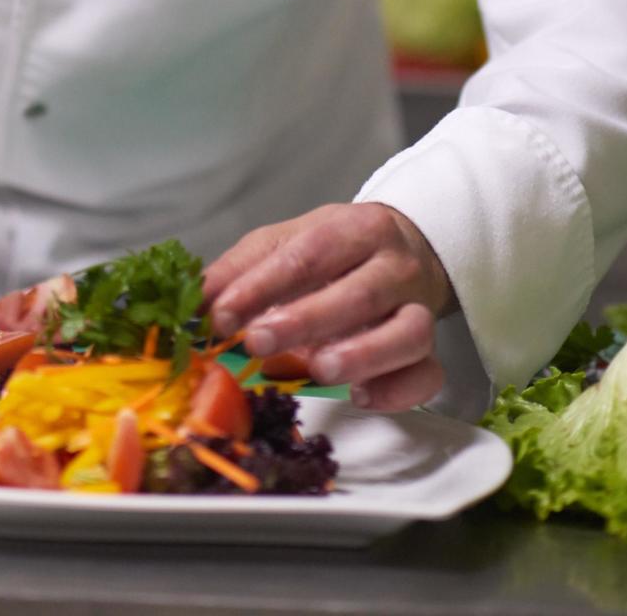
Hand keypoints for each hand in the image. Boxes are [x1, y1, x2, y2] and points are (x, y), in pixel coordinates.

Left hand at [203, 202, 454, 412]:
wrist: (404, 251)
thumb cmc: (334, 252)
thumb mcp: (287, 242)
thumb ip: (243, 268)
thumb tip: (195, 302)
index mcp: (355, 229)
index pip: (310, 252)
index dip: (264, 284)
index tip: (222, 315)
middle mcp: (394, 266)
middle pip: (359, 293)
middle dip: (306, 321)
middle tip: (257, 344)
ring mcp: (418, 309)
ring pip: (408, 333)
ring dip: (362, 355)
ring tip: (318, 371)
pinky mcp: (431, 352)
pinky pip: (428, 375)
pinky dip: (398, 390)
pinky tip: (361, 397)